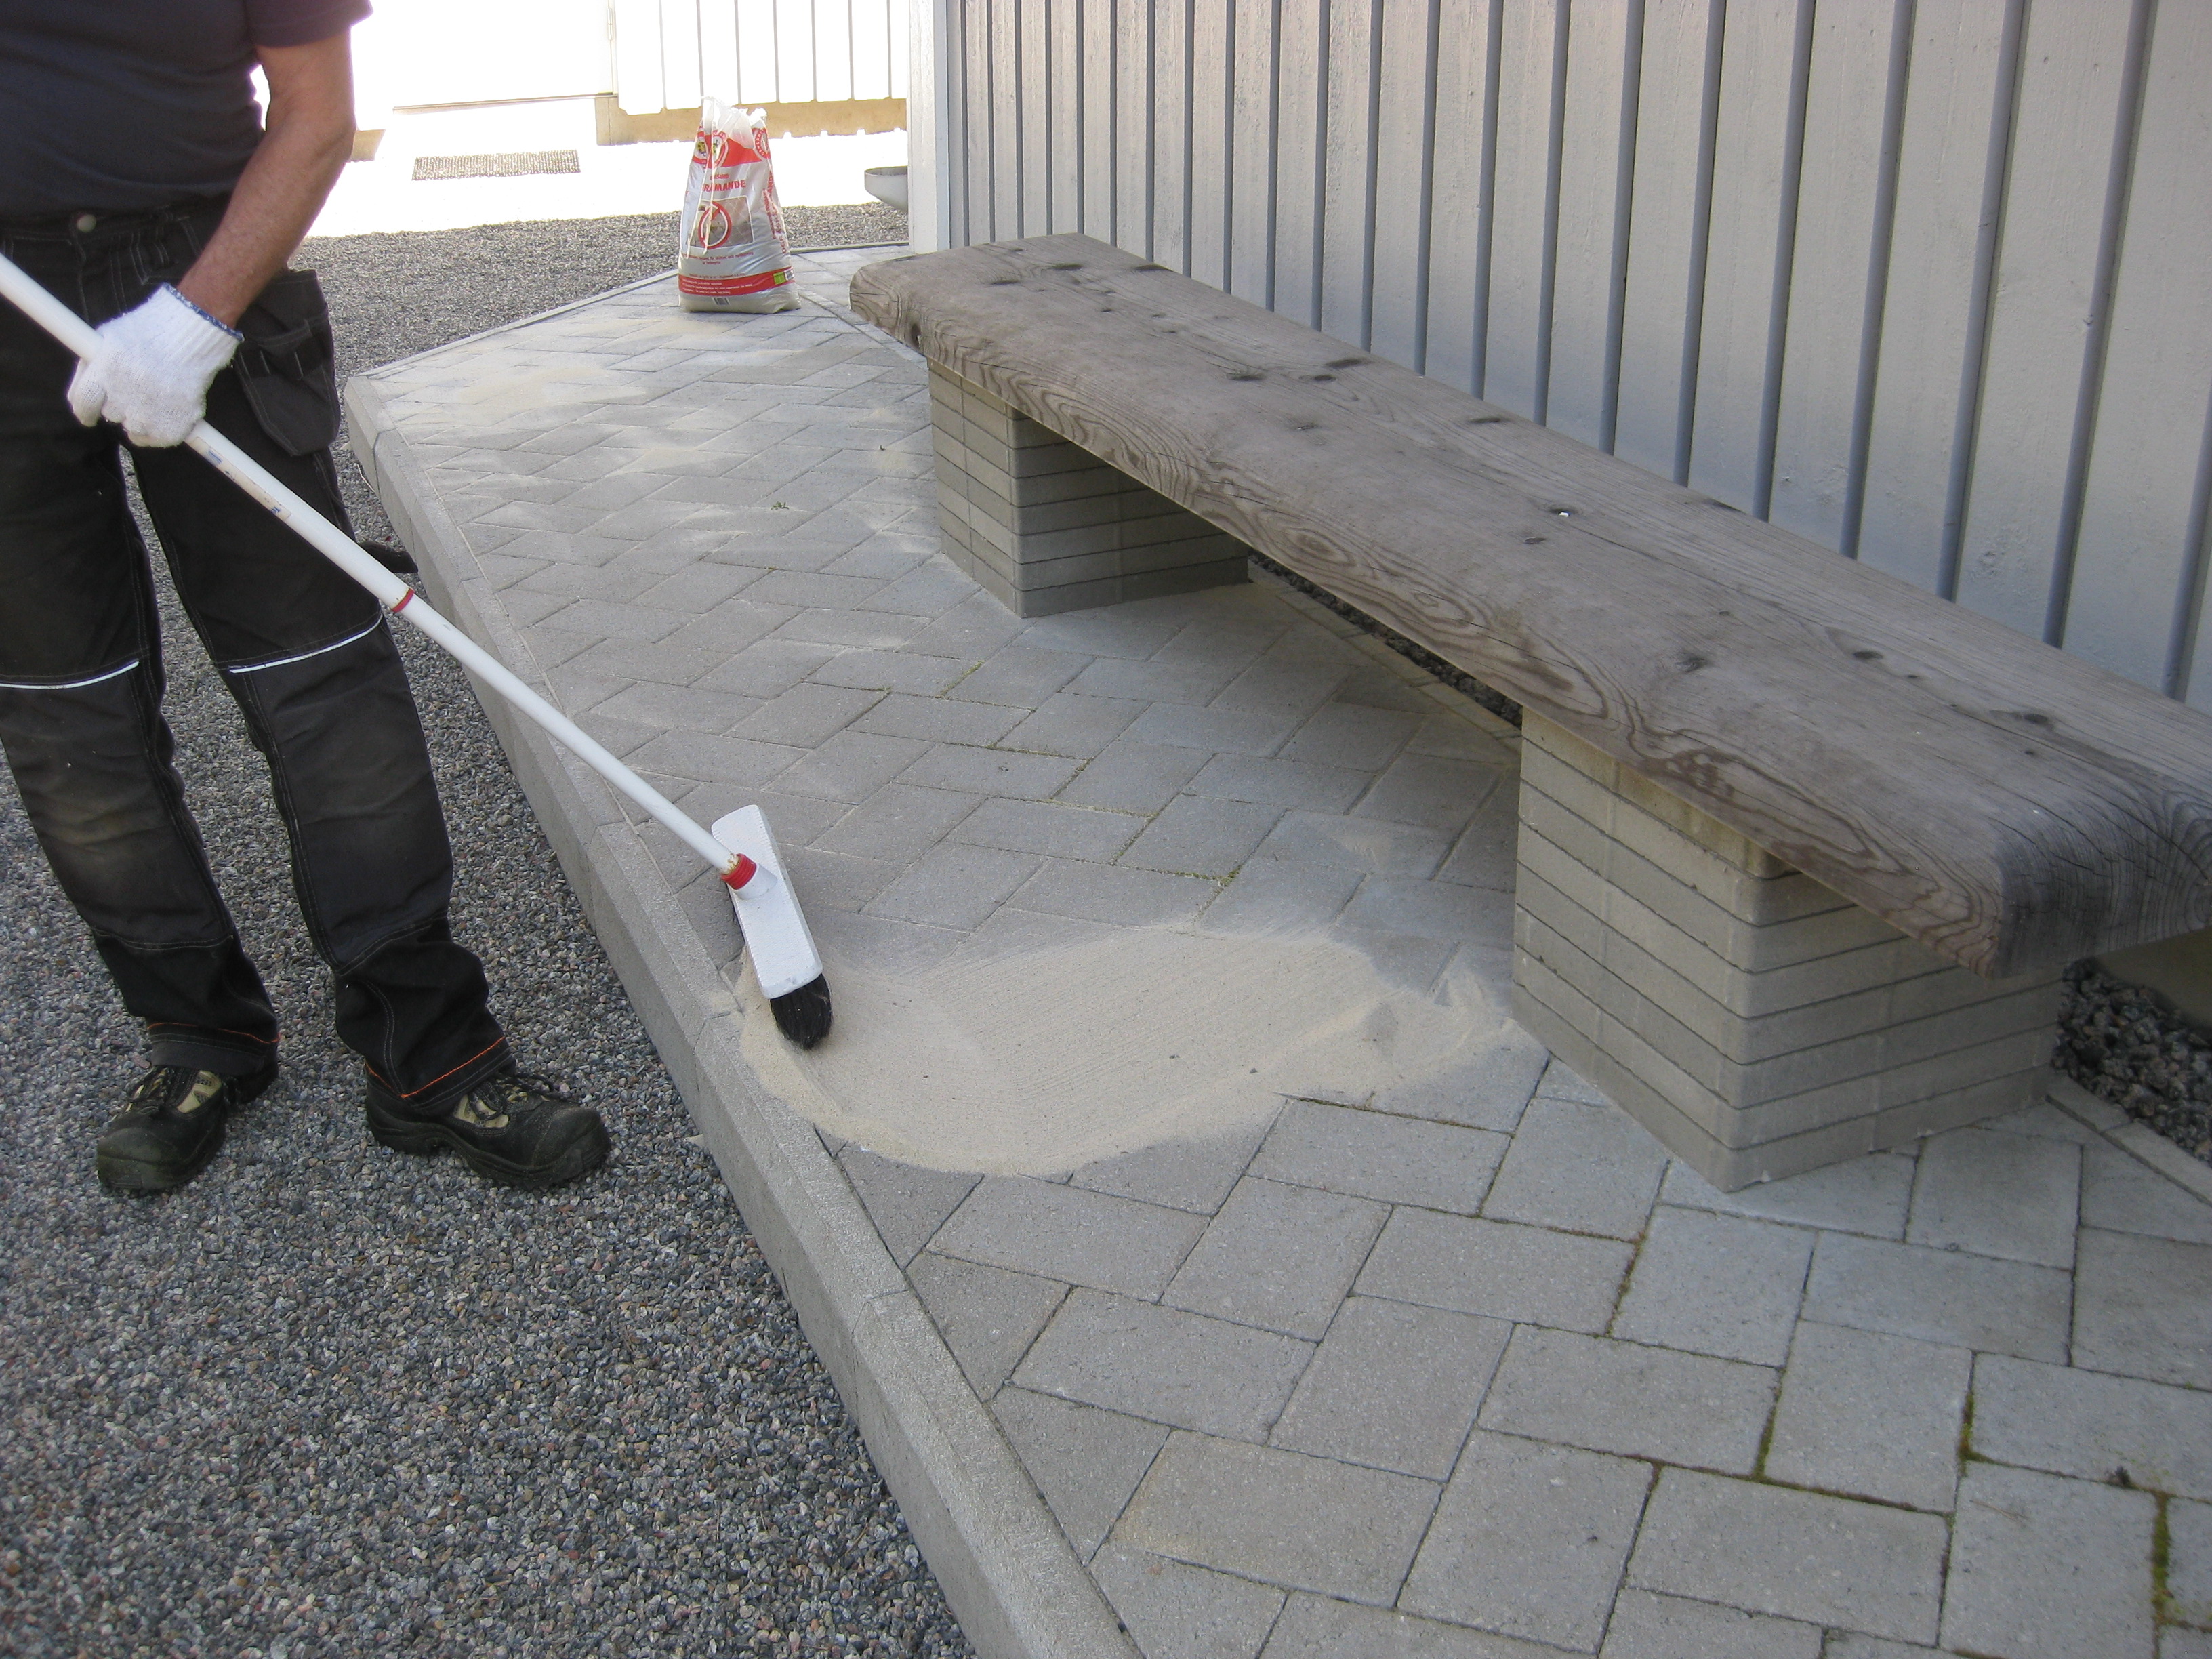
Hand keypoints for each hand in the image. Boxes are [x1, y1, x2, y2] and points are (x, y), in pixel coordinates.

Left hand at [66, 285, 240, 446]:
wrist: (193, 335)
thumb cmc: (152, 330)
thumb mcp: (110, 336)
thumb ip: (94, 363)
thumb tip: (85, 385)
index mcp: (102, 374)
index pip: (82, 403)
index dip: (85, 410)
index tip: (90, 414)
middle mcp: (121, 398)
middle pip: (111, 414)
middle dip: (120, 405)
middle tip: (137, 391)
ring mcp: (147, 416)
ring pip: (134, 430)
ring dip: (141, 418)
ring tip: (156, 399)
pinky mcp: (171, 428)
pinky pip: (158, 439)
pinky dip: (163, 429)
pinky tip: (170, 411)